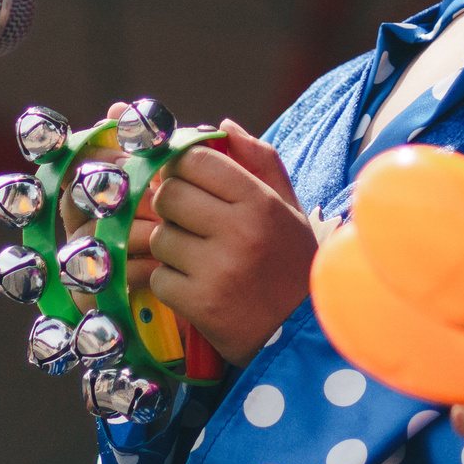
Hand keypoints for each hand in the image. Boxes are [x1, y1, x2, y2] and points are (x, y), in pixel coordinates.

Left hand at [128, 118, 315, 364]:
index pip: (196, 159)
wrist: (304, 337)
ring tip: (197, 259)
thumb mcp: (289, 209)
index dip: (183, 168)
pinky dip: (170, 283)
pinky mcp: (200, 303)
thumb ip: (260, 162)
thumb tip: (223, 126)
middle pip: (168, 194)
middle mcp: (239, 230)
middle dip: (171, 207)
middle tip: (189, 223)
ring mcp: (217, 268)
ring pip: (159, 237)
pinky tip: (196, 288)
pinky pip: (159, 277)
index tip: (189, 183)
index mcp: (260, 201)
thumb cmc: (293, 265)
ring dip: (170, 248)